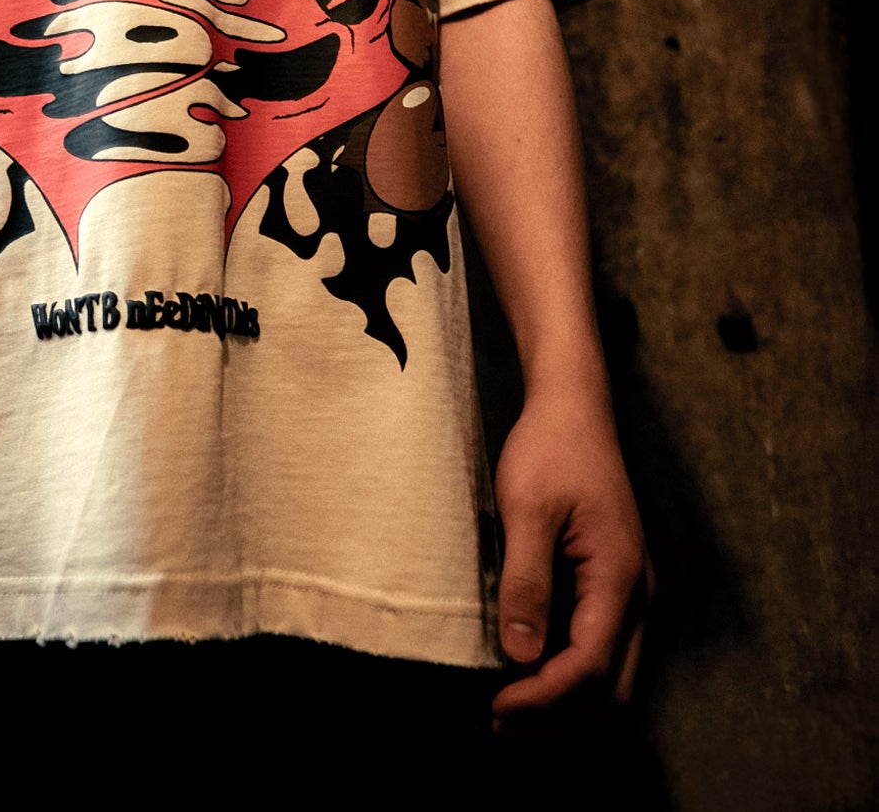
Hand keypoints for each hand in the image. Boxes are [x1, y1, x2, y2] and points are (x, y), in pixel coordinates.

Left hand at [490, 388, 650, 733]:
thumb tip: (521, 655)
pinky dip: (569, 676)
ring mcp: (630, 592)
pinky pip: (602, 650)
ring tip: (509, 712)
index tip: (497, 707)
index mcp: (619, 576)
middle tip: (499, 724)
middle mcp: (636, 594)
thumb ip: (527, 581)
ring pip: (610, 675)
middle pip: (610, 687)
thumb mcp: (527, 508)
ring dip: (564, 702)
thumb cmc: (551, 450)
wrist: (574, 408)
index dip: (544, 697)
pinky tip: (528, 674)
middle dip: (557, 716)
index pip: (589, 665)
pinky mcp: (615, 586)